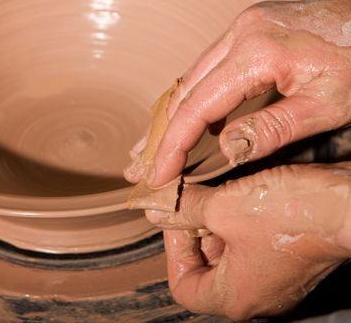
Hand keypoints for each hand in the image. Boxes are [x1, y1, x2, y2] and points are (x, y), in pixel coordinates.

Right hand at [125, 0, 350, 186]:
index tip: (159, 175)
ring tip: (147, 148)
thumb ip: (272, 129)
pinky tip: (181, 120)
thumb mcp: (326, 105)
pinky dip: (192, 99)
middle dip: (159, 134)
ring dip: (170, 116)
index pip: (198, 107)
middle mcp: (241, 33)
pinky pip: (208, 68)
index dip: (173, 145)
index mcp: (258, 51)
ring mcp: (243, 29)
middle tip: (138, 167)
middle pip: (184, 91)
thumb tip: (226, 150)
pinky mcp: (249, 32)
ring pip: (191, 78)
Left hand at [164, 163, 350, 319]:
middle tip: (192, 201)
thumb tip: (157, 208)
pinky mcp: (288, 259)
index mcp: (235, 297)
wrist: (350, 205)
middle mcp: (255, 294)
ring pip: (228, 253)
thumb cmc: (291, 215)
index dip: (172, 252)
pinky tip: (240, 194)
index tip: (176, 220)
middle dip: (195, 231)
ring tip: (215, 193)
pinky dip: (239, 221)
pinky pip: (251, 244)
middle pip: (205, 268)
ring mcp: (274, 278)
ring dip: (217, 222)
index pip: (183, 287)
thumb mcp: (223, 208)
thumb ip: (184, 210)